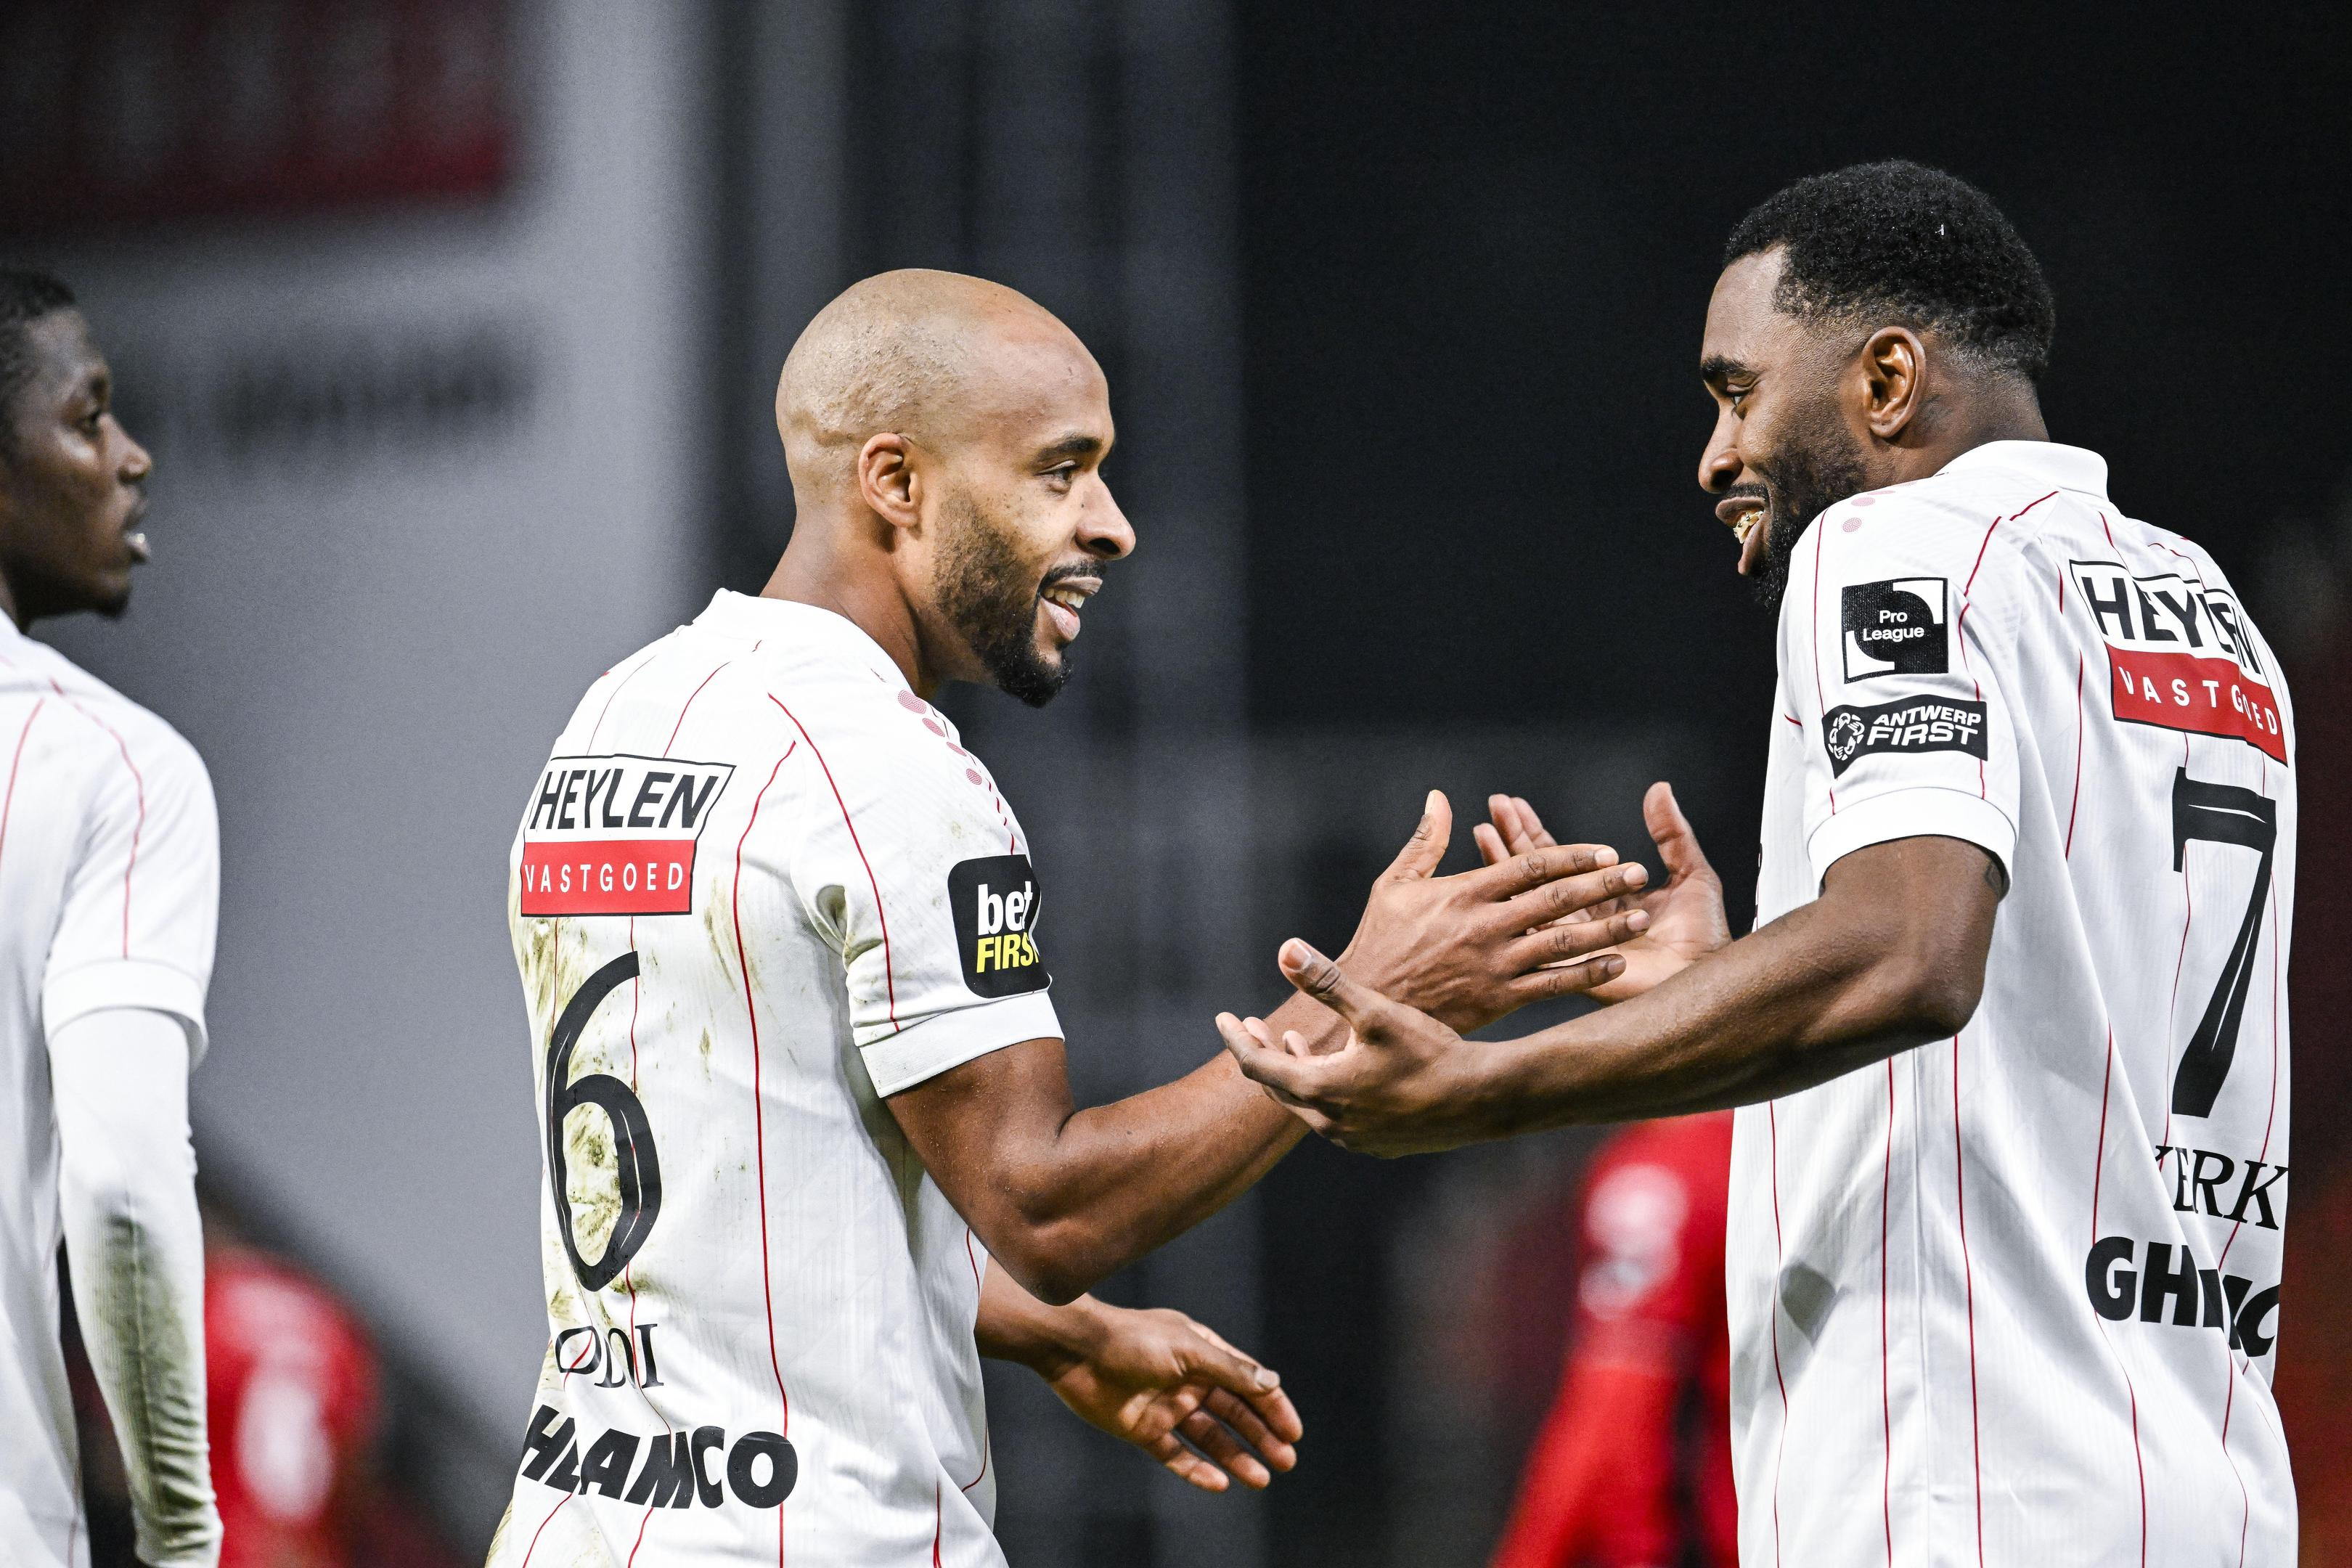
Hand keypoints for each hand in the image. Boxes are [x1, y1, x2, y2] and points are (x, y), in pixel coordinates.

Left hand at [1037, 1302, 1302, 1491]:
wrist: (1075, 1351)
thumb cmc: (1132, 1340)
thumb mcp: (1189, 1351)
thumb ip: (1230, 1371)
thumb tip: (1272, 1383)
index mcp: (1203, 1352)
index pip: (1247, 1382)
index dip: (1273, 1406)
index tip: (1293, 1432)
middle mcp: (1189, 1380)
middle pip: (1234, 1413)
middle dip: (1261, 1436)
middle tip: (1285, 1462)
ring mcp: (1167, 1406)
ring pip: (1210, 1438)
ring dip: (1236, 1457)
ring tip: (1261, 1479)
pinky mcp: (1145, 1429)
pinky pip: (1176, 1455)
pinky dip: (1197, 1470)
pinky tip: (1219, 1483)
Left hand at [1218, 939, 1497, 1156]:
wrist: (1483, 1100)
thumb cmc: (1430, 1052)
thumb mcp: (1375, 1011)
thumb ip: (1327, 983)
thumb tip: (1285, 949)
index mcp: (1320, 1090)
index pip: (1257, 1065)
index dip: (1236, 1038)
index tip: (1222, 1017)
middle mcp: (1330, 1123)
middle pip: (1278, 1087)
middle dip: (1262, 1052)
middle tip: (1250, 1026)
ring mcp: (1355, 1139)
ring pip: (1310, 1103)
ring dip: (1297, 1069)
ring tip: (1294, 1041)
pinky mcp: (1379, 1144)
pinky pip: (1338, 1117)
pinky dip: (1327, 1090)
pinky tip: (1341, 1071)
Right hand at [1338, 790, 1653, 1032]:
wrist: (1367, 1004)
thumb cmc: (1379, 941)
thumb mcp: (1393, 884)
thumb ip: (1424, 841)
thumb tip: (1439, 797)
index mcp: (1464, 892)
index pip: (1531, 866)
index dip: (1574, 857)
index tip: (1607, 852)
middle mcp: (1486, 926)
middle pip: (1557, 899)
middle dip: (1603, 885)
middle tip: (1638, 874)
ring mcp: (1495, 964)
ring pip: (1563, 942)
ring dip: (1607, 929)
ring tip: (1640, 917)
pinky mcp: (1499, 999)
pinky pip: (1553, 985)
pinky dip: (1587, 974)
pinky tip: (1615, 963)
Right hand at [1472, 783, 1728, 1002]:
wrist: (1709, 980)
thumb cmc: (1704, 935)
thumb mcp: (1692, 874)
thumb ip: (1672, 834)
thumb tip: (1659, 789)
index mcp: (1602, 899)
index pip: (1557, 860)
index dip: (1533, 830)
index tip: (1511, 806)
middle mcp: (1580, 920)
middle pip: (1535, 874)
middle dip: (1512, 836)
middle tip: (1495, 806)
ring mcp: (1569, 945)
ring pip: (1529, 901)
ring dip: (1505, 864)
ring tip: (1487, 830)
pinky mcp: (1570, 970)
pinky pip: (1541, 941)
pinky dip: (1523, 907)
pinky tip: (1505, 880)